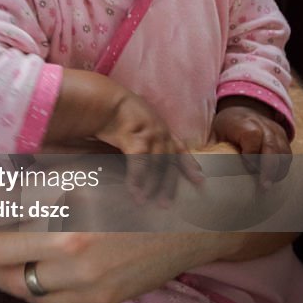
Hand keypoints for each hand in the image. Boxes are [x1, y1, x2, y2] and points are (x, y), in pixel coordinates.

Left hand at [0, 193, 243, 302]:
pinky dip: (14, 283)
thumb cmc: (130, 184)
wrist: (191, 220)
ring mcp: (84, 274)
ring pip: (12, 276)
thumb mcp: (80, 169)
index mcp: (68, 194)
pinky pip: (40, 297)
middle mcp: (73, 235)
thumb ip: (33, 184)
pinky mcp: (95, 298)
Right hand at [41, 71, 202, 202]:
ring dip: (151, 186)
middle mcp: (160, 132)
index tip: (199, 180)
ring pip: (156, 166)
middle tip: (166, 204)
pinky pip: (139, 164)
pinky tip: (133, 191)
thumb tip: (138, 153)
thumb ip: (138, 138)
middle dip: (168, 185)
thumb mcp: (134, 123)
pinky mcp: (136, 139)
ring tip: (144, 202)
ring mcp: (150, 135)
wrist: (103, 98)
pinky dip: (137, 179)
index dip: (190, 165)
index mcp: (161, 128)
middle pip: (169, 163)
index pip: (180, 149)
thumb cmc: (114, 111)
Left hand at [211, 100, 290, 187]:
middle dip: (268, 168)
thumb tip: (197, 173)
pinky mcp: (283, 137)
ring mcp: (275, 131)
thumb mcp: (214, 133)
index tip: (247, 167)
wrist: (242, 108)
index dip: (251, 153)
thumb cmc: (224, 126)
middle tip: (263, 186)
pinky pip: (287, 155)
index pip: (252, 136)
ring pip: (283, 152)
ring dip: (277, 171)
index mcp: (243, 122)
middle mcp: (263, 124)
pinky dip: (282, 168)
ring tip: (268, 186)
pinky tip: (273, 180)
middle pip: (271, 146)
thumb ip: (209, 150)